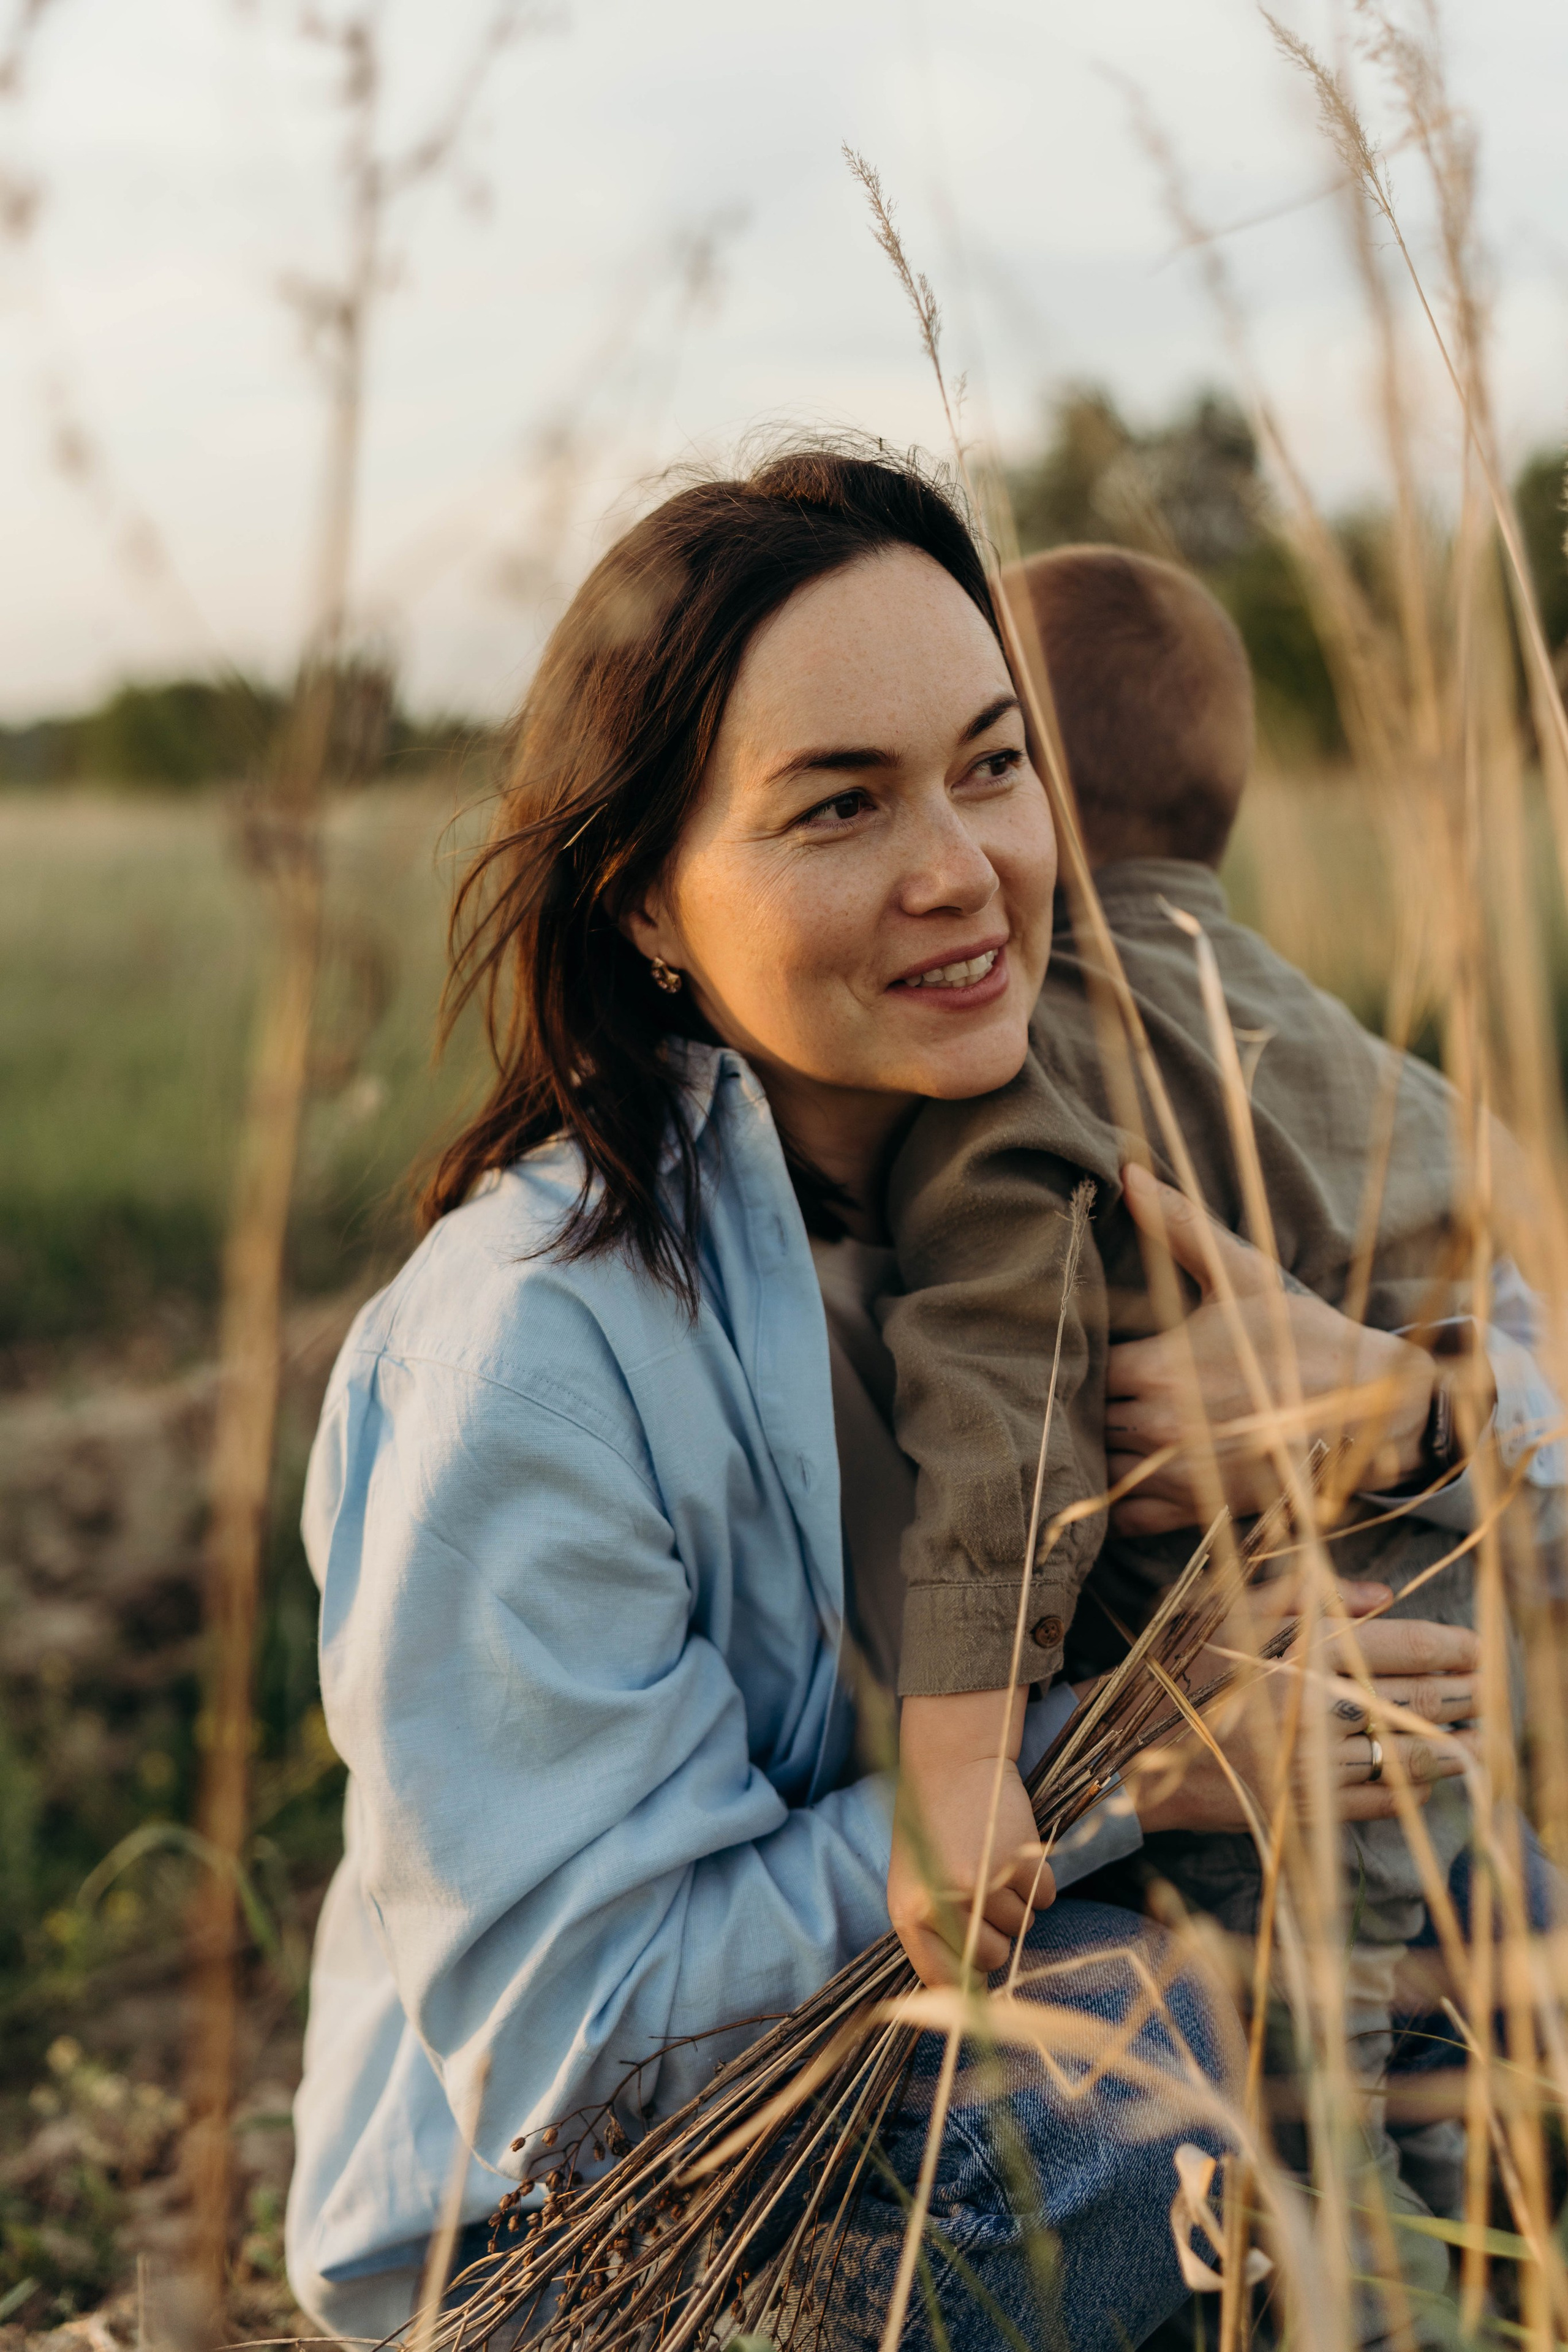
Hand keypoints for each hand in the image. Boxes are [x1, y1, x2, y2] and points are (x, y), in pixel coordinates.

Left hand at [889, 1690, 1055, 1987]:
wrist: (952, 1763)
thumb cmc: (932, 1827)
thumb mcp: (916, 1882)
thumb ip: (934, 1932)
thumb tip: (970, 1990)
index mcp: (909, 1914)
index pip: (943, 1978)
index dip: (968, 1979)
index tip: (981, 1972)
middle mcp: (943, 1904)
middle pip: (992, 1957)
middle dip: (998, 1934)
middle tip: (987, 1896)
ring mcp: (983, 1882)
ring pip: (1021, 1926)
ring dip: (1017, 1903)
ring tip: (996, 1864)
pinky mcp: (1020, 1860)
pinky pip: (1045, 1897)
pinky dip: (1040, 1882)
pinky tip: (1017, 1853)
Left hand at [1105, 1165, 1439, 1536]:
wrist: (1371, 1409)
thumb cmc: (1303, 1336)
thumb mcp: (1242, 1274)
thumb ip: (1178, 1225)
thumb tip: (1125, 1172)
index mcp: (1162, 1369)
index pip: (1083, 1366)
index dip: (1075, 1353)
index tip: (1081, 1340)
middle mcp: (1162, 1428)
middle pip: (1084, 1416)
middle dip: (1080, 1398)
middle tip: (1083, 1378)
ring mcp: (1179, 1475)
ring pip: (1100, 1464)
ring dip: (1095, 1445)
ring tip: (1101, 1419)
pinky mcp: (1199, 1510)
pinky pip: (1128, 1517)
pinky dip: (1115, 1499)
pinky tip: (1120, 1469)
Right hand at [1127, 1585, 1479, 1832]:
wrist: (1127, 1752)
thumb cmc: (1177, 1670)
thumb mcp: (1228, 1609)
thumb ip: (1305, 1591)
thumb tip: (1383, 1595)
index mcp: (1298, 1650)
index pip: (1403, 1647)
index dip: (1451, 1648)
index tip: (1478, 1648)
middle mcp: (1313, 1708)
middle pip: (1415, 1700)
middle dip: (1463, 1694)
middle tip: (1489, 1689)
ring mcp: (1311, 1764)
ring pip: (1407, 1754)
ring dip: (1453, 1744)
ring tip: (1480, 1736)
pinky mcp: (1304, 1809)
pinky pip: (1380, 1801)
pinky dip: (1416, 1789)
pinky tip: (1435, 1778)